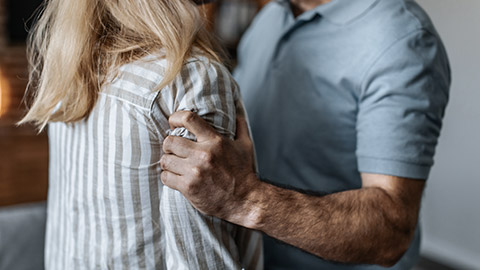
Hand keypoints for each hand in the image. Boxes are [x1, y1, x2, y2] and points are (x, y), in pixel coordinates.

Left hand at [160, 111, 261, 227]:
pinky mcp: (189, 187)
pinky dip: (168, 177)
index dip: (175, 118)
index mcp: (214, 140)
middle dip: (169, 145)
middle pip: (170, 141)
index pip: (188, 118)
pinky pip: (166, 177)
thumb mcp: (245, 145)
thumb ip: (240, 126)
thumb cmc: (243, 172)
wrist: (245, 200)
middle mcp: (203, 154)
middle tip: (174, 150)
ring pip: (165, 160)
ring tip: (174, 165)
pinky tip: (176, 178)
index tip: (173, 123)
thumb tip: (237, 110)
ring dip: (168, 162)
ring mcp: (195, 171)